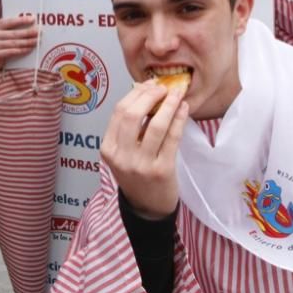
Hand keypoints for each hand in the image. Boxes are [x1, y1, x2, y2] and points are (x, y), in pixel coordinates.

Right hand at [0, 15, 38, 69]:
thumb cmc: (2, 43)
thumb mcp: (4, 33)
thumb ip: (13, 28)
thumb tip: (31, 22)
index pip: (10, 21)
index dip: (21, 20)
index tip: (33, 19)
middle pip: (14, 33)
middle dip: (28, 32)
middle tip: (39, 32)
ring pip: (14, 43)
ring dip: (28, 42)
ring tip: (37, 41)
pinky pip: (11, 52)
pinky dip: (22, 50)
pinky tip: (30, 49)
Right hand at [100, 82, 188, 218]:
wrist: (147, 208)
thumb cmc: (137, 174)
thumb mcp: (124, 152)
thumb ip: (130, 127)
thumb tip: (144, 91)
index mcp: (108, 149)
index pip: (118, 112)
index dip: (135, 94)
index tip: (150, 85)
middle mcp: (121, 157)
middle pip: (132, 115)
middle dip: (150, 95)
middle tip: (164, 88)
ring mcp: (141, 165)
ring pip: (154, 125)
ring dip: (168, 105)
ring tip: (177, 95)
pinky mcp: (162, 170)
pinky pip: (172, 138)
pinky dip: (179, 120)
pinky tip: (183, 110)